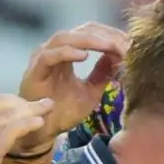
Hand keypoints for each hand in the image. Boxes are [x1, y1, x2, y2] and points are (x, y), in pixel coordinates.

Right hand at [17, 23, 127, 144]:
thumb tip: (118, 55)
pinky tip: (84, 56)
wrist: (44, 133)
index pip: (89, 32)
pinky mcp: (34, 72)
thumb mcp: (91, 91)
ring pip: (65, 38)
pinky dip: (67, 52)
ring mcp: (41, 59)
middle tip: (124, 44)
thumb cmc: (63, 112)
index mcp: (66, 53)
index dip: (110, 35)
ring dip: (89, 40)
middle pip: (80, 30)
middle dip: (104, 35)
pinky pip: (49, 56)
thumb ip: (103, 74)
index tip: (130, 43)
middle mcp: (53, 51)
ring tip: (109, 46)